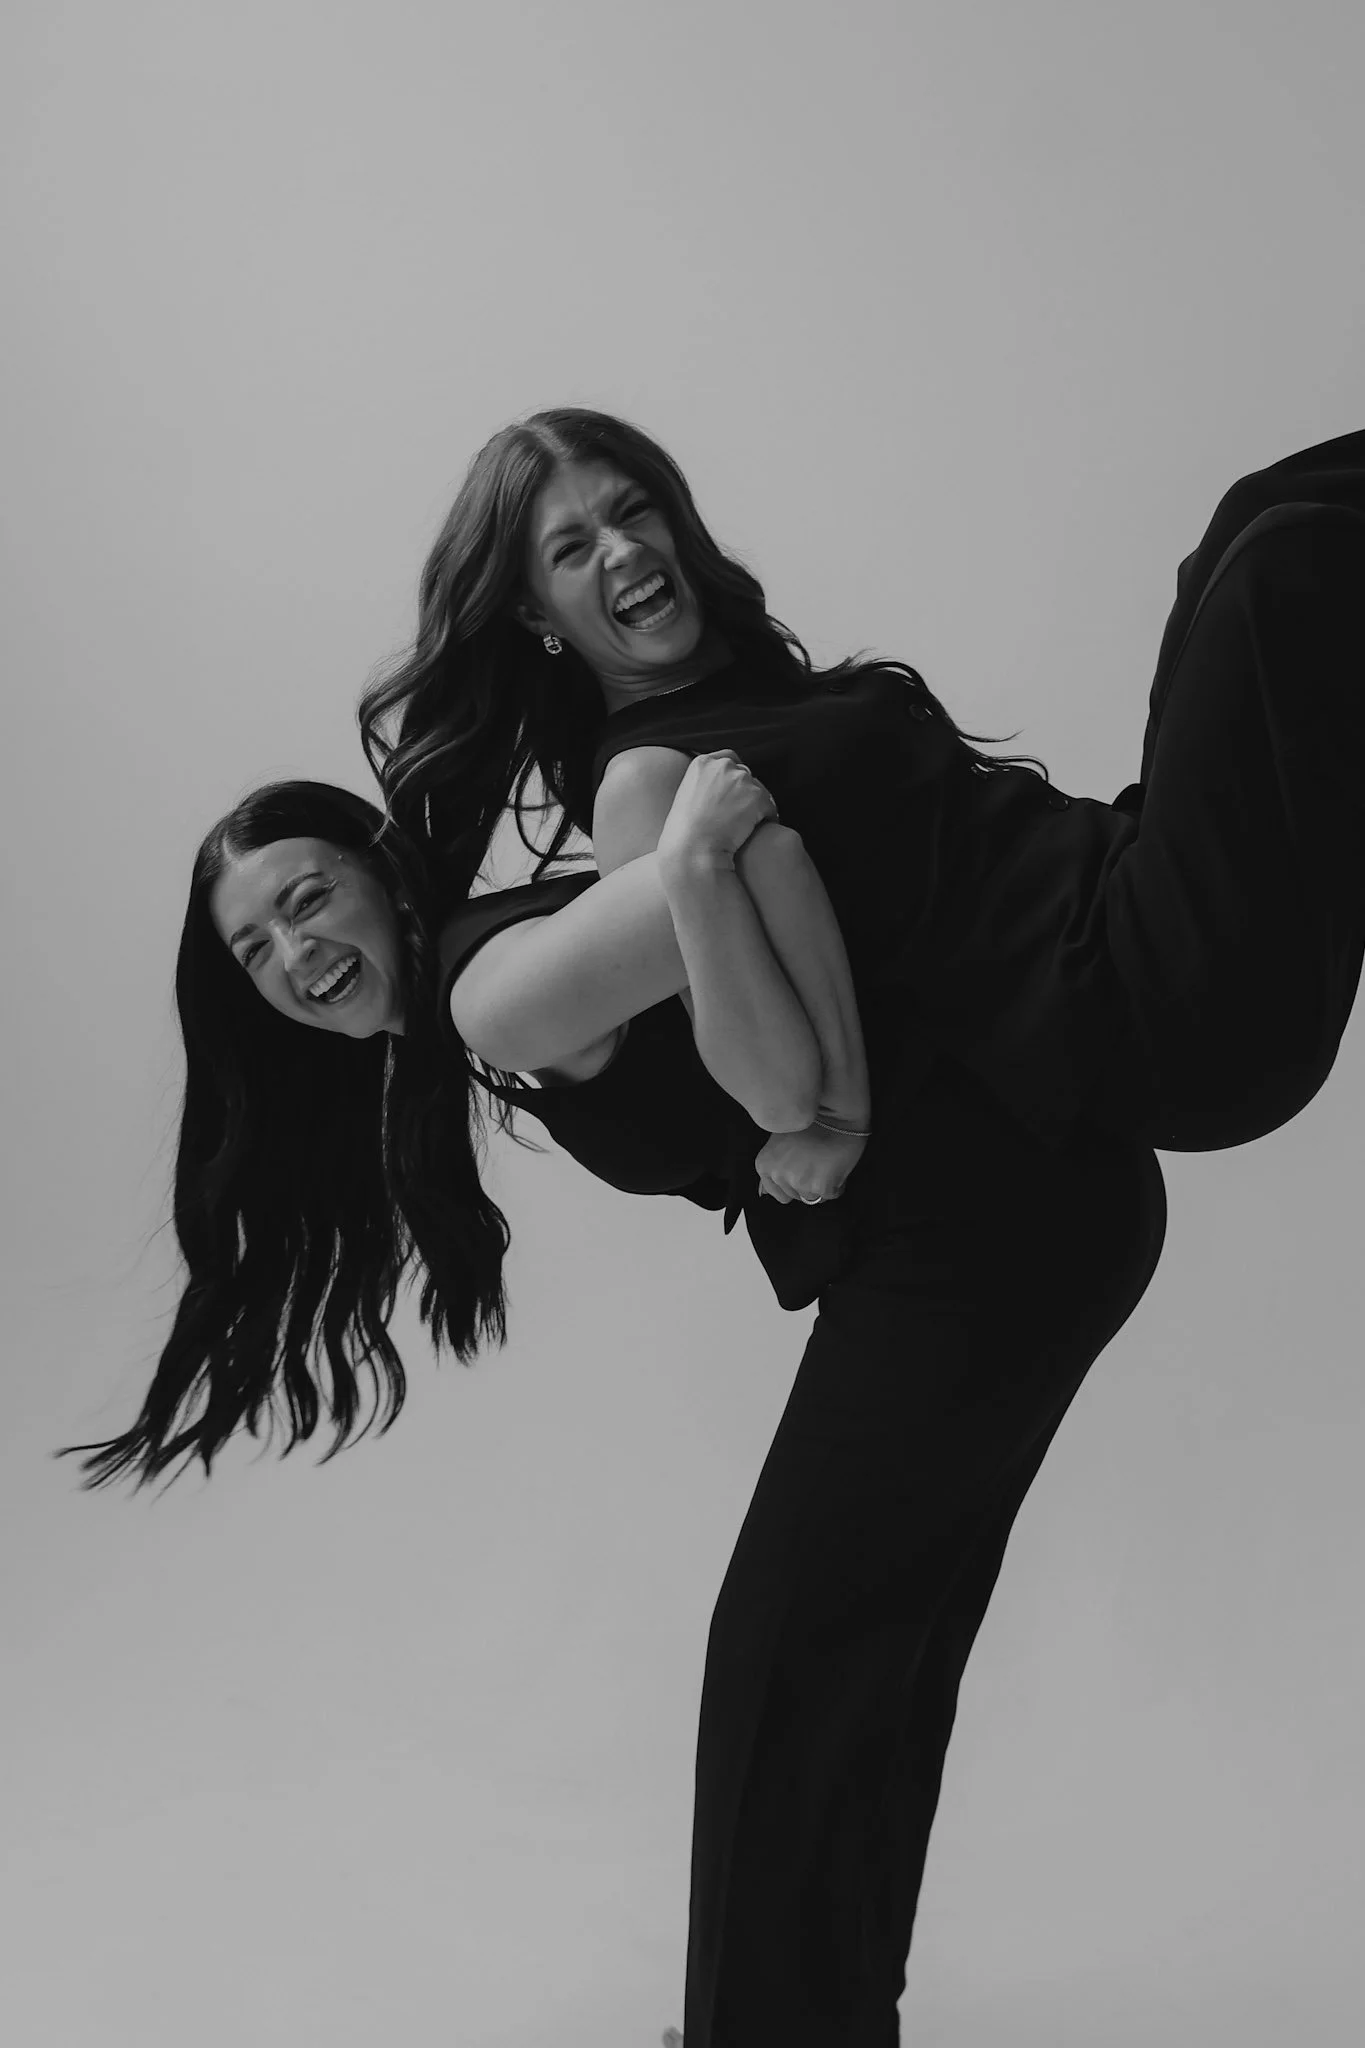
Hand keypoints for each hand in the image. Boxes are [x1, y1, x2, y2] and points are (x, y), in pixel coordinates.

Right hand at [656, 750, 777, 867]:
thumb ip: (703, 786)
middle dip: (745, 792)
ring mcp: (741, 780)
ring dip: (756, 806)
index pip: (728, 759)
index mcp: (702, 764)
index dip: (733, 777)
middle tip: (740, 814)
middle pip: (745, 774)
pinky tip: (756, 832)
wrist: (692, 850)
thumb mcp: (685, 798)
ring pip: (759, 790)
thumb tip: (717, 791)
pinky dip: (766, 819)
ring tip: (747, 826)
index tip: (734, 793)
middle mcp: (723, 766)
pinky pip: (769, 807)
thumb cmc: (684, 834)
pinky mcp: (756, 797)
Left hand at [753, 1123, 867, 1203]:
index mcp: (765, 1164)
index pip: (777, 1192)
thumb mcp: (780, 1139)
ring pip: (814, 1198)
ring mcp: (799, 1182)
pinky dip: (837, 1185)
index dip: (793, 1183)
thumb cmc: (811, 1121)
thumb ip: (775, 1163)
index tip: (802, 1171)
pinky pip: (832, 1194)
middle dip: (808, 1184)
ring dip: (823, 1185)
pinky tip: (837, 1166)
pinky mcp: (821, 1186)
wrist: (836, 1114)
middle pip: (797, 1195)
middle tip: (818, 1162)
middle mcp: (779, 1175)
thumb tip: (764, 1190)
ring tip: (828, 1163)